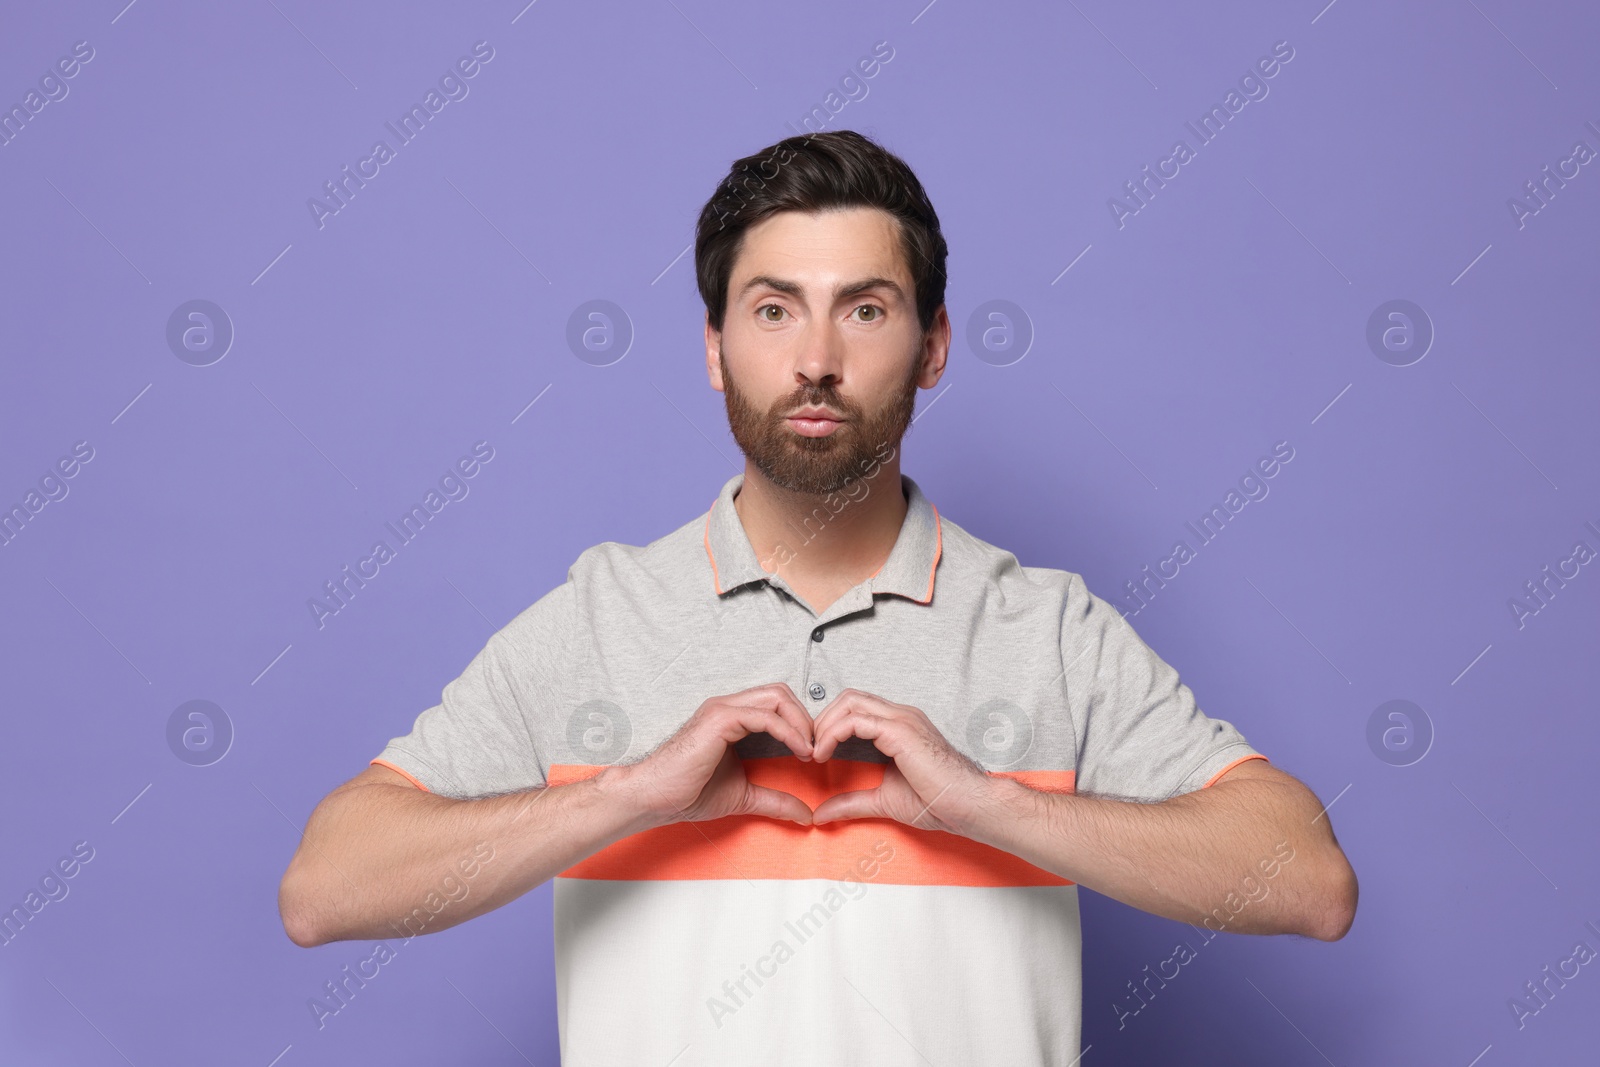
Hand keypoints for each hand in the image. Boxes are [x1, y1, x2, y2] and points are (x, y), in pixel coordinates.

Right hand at [619, 683, 816, 828]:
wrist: (655, 797)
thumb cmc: (686, 792)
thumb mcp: (743, 796)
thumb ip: (774, 800)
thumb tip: (804, 814)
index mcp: (732, 718)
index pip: (776, 704)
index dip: (799, 722)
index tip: (811, 751)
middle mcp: (729, 707)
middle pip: (780, 693)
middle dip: (805, 717)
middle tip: (815, 748)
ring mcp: (723, 710)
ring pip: (776, 697)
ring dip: (800, 721)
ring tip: (809, 749)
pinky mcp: (719, 719)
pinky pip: (764, 716)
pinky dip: (787, 731)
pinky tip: (798, 750)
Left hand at [808, 688, 995, 834]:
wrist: (967, 806)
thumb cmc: (938, 801)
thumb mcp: (883, 801)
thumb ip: (852, 802)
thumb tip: (822, 814)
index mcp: (898, 726)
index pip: (856, 708)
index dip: (830, 724)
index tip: (815, 751)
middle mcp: (899, 716)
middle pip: (849, 698)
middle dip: (822, 719)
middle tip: (809, 748)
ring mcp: (901, 719)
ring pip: (850, 702)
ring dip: (824, 724)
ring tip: (814, 751)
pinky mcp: (900, 731)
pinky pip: (856, 720)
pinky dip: (833, 733)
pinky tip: (824, 753)